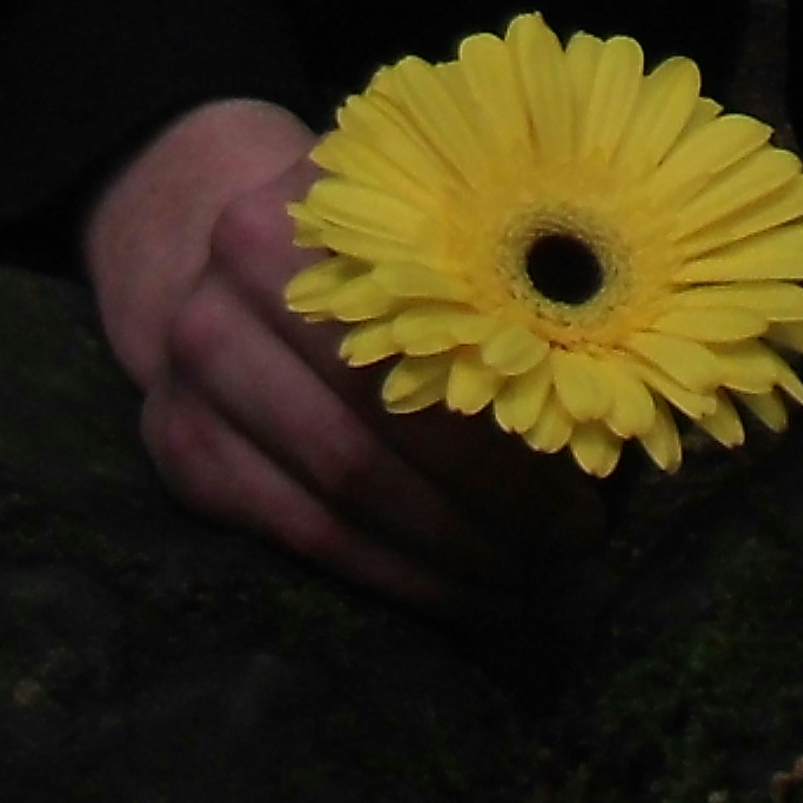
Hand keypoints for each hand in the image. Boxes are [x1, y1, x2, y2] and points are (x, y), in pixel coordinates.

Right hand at [78, 94, 602, 613]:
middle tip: (572, 547)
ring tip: (524, 583)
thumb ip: (497, 265)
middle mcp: (233, 290)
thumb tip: (622, 377)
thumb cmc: (359, 235)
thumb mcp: (417, 212)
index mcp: (311, 218)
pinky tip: (451, 590)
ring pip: (337, 494)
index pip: (431, 344)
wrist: (194, 230)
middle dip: (489, 508)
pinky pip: (296, 533)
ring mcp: (194, 375)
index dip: (512, 428)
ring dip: (442, 556)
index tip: (593, 488)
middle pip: (379, 428)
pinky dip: (385, 574)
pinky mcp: (180, 446)